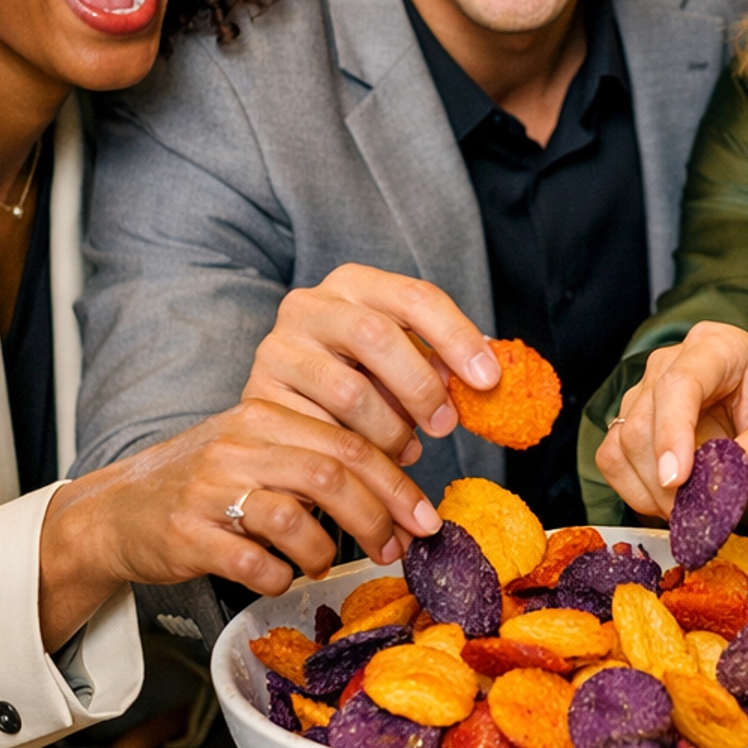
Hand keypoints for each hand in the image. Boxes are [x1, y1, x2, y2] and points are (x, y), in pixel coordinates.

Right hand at [38, 398, 439, 651]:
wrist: (118, 510)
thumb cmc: (208, 482)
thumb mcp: (260, 449)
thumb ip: (320, 454)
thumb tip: (403, 484)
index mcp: (265, 414)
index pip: (350, 441)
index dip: (397, 484)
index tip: (425, 519)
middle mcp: (238, 444)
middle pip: (331, 475)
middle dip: (377, 518)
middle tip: (395, 550)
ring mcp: (209, 490)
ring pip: (294, 516)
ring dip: (325, 550)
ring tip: (325, 563)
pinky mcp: (185, 534)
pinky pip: (249, 561)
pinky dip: (277, 576)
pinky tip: (279, 577)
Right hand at [243, 264, 503, 464]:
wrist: (279, 411)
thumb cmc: (356, 380)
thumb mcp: (395, 359)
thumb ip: (434, 361)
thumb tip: (486, 377)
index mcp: (353, 284)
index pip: (414, 296)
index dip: (456, 336)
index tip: (488, 379)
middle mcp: (309, 306)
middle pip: (377, 335)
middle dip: (421, 386)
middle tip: (446, 425)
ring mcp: (279, 349)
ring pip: (350, 390)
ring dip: (390, 428)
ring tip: (408, 449)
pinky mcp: (258, 396)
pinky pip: (319, 430)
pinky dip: (356, 451)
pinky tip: (371, 462)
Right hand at [595, 323, 747, 523]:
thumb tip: (738, 484)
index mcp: (716, 347)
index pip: (679, 382)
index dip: (672, 430)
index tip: (678, 479)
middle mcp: (670, 361)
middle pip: (643, 420)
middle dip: (665, 478)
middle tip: (697, 511)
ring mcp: (644, 389)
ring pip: (623, 443)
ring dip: (651, 489)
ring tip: (690, 507)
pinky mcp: (630, 419)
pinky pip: (613, 458)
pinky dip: (635, 490)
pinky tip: (667, 501)